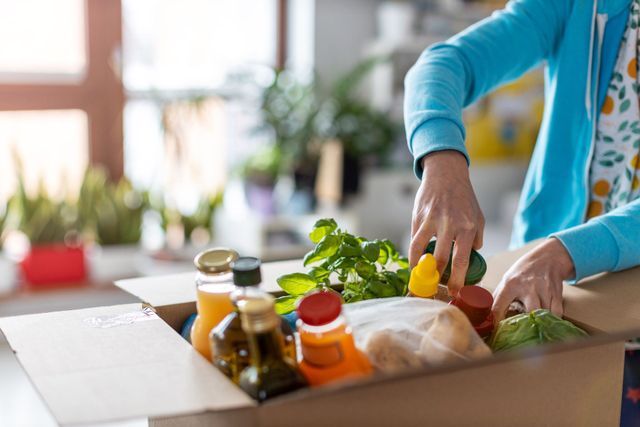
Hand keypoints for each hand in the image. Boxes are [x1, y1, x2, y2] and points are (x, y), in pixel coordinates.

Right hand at [409, 150, 484, 295]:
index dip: (458, 281)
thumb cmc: (463, 197)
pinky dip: (413, 254)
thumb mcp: (478, 216)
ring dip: (419, 269)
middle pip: (440, 260)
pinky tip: (414, 262)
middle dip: (437, 280)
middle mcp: (450, 225)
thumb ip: (477, 238)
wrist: (446, 174)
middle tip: (436, 291)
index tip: (455, 293)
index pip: (462, 261)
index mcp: (468, 227)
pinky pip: (414, 240)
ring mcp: (432, 220)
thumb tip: (472, 257)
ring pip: (421, 251)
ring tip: (420, 280)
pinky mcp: (418, 217)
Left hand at [492, 238, 574, 322]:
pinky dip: (552, 319)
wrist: (548, 258)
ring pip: (544, 315)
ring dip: (539, 322)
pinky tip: (546, 318)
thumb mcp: (507, 279)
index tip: (494, 331)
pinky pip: (556, 314)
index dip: (496, 321)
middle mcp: (527, 287)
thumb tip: (488, 314)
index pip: (499, 306)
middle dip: (525, 323)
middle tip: (521, 330)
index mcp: (510, 284)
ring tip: (534, 323)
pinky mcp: (556, 294)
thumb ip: (499, 297)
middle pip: (529, 313)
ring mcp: (544, 291)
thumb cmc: (524, 271)